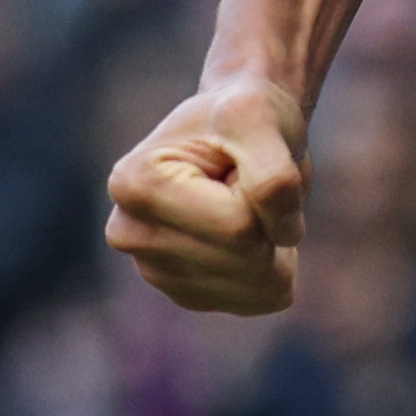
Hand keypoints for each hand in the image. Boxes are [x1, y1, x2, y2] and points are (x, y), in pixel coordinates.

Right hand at [106, 78, 309, 313]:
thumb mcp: (259, 116)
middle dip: (270, 219)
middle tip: (246, 181)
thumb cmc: (243, 115)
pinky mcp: (187, 295)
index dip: (267, 192)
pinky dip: (275, 267)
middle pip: (245, 259)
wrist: (236, 130)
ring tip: (245, 203)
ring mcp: (156, 272)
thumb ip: (273, 173)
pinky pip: (260, 300)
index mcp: (135, 184)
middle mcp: (131, 235)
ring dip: (274, 242)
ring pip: (257, 286)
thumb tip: (283, 237)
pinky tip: (249, 232)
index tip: (244, 159)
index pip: (237, 224)